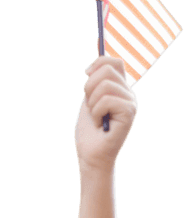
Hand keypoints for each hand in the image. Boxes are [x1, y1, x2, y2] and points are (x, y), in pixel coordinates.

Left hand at [74, 56, 137, 172]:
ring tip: (95, 117)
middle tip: (89, 106)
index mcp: (120, 89)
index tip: (85, 74)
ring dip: (92, 103)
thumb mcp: (89, 100)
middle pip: (107, 70)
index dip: (97, 63)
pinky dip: (96, 112)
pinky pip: (106, 100)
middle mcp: (129, 94)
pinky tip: (99, 124)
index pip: (114, 62)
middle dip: (89, 87)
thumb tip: (91, 66)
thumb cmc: (89, 131)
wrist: (90, 155)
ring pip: (104, 85)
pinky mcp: (129, 113)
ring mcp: (131, 103)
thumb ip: (94, 82)